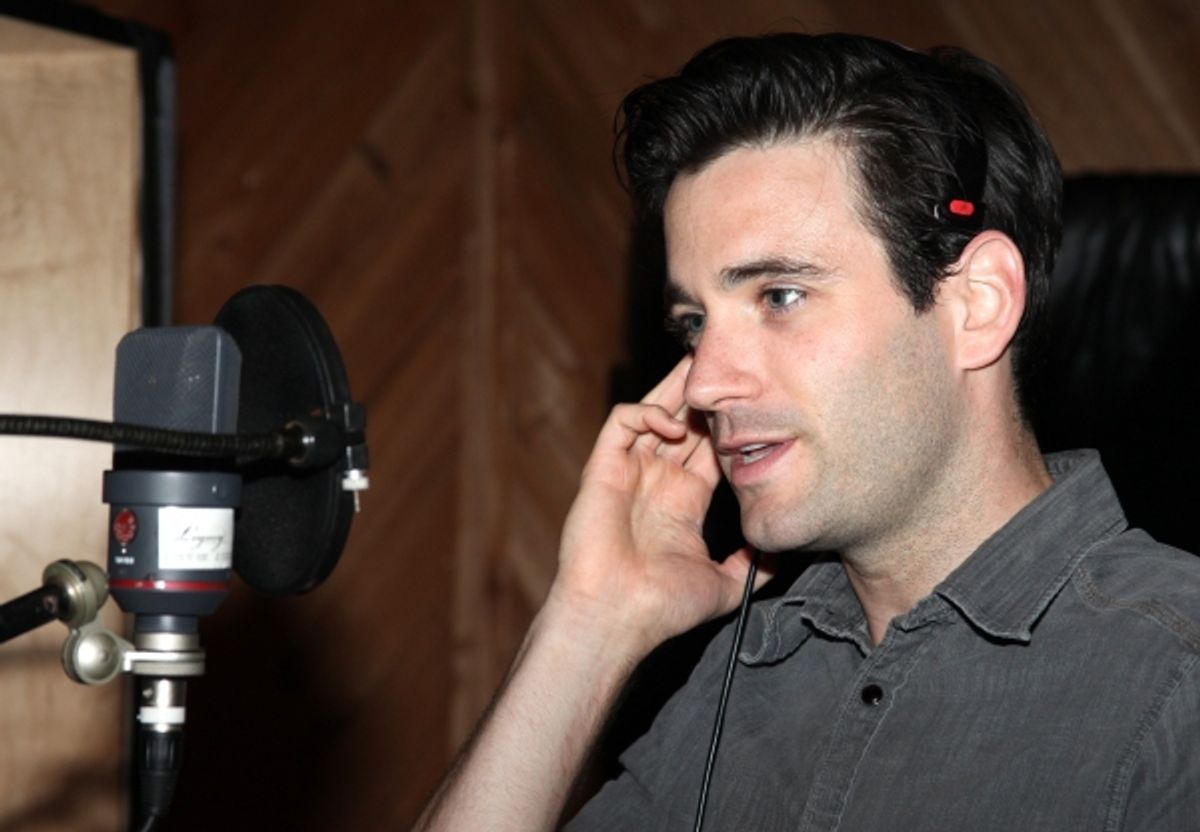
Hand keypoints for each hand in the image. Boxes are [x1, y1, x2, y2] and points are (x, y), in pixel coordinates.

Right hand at [548, 357, 760, 658]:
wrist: (618, 617)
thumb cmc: (663, 608)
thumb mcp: (727, 585)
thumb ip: (755, 566)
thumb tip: (785, 554)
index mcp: (683, 501)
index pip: (709, 447)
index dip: (729, 424)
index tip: (757, 403)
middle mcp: (656, 481)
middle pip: (683, 420)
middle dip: (704, 393)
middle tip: (728, 363)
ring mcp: (629, 472)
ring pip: (652, 412)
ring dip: (676, 390)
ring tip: (700, 367)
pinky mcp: (603, 468)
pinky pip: (622, 422)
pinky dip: (647, 413)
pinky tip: (675, 425)